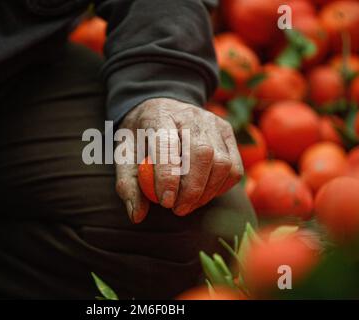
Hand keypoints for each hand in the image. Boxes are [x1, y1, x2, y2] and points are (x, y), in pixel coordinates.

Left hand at [115, 98, 242, 222]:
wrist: (160, 108)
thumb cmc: (141, 137)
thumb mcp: (124, 155)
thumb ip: (128, 184)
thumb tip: (137, 215)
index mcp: (158, 115)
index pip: (167, 144)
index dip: (169, 176)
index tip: (166, 202)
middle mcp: (189, 114)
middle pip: (202, 153)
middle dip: (192, 190)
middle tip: (178, 209)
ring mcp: (212, 121)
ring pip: (222, 162)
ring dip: (207, 192)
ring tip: (188, 204)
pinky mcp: (227, 132)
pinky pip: (234, 167)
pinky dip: (221, 187)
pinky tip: (204, 194)